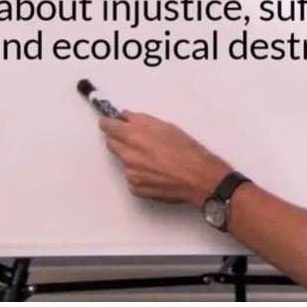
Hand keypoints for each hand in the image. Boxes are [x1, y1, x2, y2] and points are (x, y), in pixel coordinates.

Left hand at [99, 111, 231, 206]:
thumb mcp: (166, 127)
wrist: (199, 178)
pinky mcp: (137, 188)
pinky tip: (157, 174)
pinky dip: (141, 176)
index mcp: (134, 135)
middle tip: (137, 142)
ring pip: (124, 162)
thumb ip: (141, 121)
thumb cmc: (188, 152)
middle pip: (111, 144)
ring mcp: (131, 173)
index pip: (107, 126)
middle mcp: (129, 154)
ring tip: (155, 161)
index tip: (110, 123)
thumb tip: (127, 118)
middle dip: (120, 140)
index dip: (109, 124)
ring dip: (133, 160)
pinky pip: (132, 179)